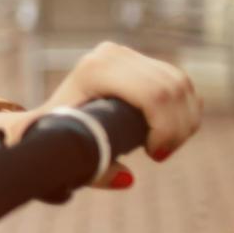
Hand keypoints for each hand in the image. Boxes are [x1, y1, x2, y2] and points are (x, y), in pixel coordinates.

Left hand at [0, 41, 203, 190]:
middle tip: (161, 154)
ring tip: (166, 146)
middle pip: (171, 89)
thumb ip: (93, 171)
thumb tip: (127, 178)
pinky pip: (180, 81)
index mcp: (95, 69)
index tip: (154, 155)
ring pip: (181, 84)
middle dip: (177, 128)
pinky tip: (174, 131)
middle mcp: (113, 54)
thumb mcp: (66, 155)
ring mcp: (127, 54)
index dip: (165, 128)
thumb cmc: (54, 137)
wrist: (48, 115)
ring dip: (185, 120)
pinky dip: (185, 108)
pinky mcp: (141, 60)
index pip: (153, 95)